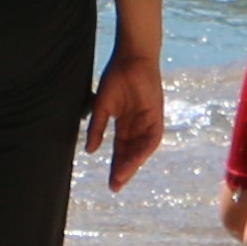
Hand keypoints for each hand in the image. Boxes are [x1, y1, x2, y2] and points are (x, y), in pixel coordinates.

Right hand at [84, 48, 164, 190]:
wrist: (131, 58)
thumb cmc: (116, 78)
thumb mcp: (102, 107)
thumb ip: (97, 128)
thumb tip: (90, 151)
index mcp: (124, 125)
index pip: (120, 151)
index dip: (115, 167)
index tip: (110, 184)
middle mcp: (137, 127)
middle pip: (131, 154)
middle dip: (124, 171)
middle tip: (115, 187)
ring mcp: (148, 122)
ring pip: (141, 150)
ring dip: (133, 164)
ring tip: (122, 177)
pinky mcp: (156, 116)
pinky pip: (152, 138)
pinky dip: (144, 150)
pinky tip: (135, 160)